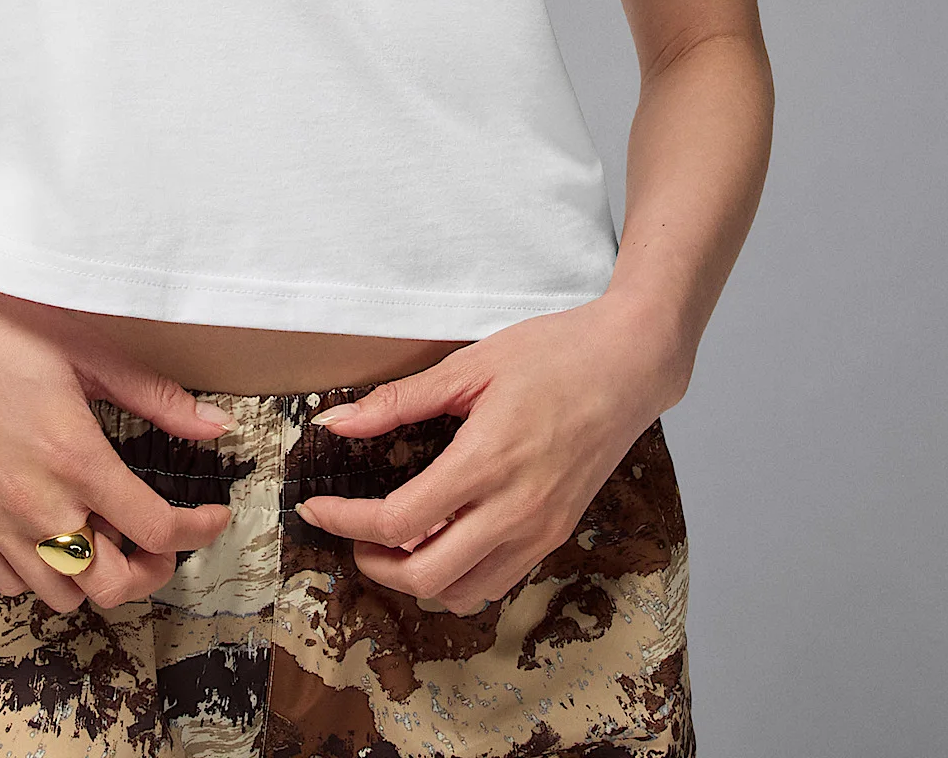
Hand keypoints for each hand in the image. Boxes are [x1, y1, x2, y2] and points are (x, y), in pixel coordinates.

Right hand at [0, 255, 233, 613]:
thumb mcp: (89, 350)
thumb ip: (155, 396)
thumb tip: (215, 426)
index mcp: (75, 457)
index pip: (155, 529)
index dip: (198, 530)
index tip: (213, 516)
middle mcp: (35, 502)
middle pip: (112, 585)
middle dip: (152, 570)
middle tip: (162, 537)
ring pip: (61, 596)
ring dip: (96, 575)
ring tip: (106, 530)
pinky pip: (11, 581)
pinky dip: (43, 573)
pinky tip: (55, 529)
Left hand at [293, 295, 687, 615]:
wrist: (630, 364)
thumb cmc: (553, 353)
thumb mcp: (470, 365)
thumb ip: (399, 400)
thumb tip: (335, 422)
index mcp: (486, 462)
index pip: (399, 520)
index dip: (345, 520)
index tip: (317, 506)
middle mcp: (515, 510)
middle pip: (425, 576)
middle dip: (374, 562)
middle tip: (351, 530)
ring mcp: (540, 531)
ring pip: (463, 593)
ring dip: (416, 578)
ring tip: (393, 538)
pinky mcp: (556, 535)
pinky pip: (496, 581)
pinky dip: (457, 576)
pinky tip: (442, 538)